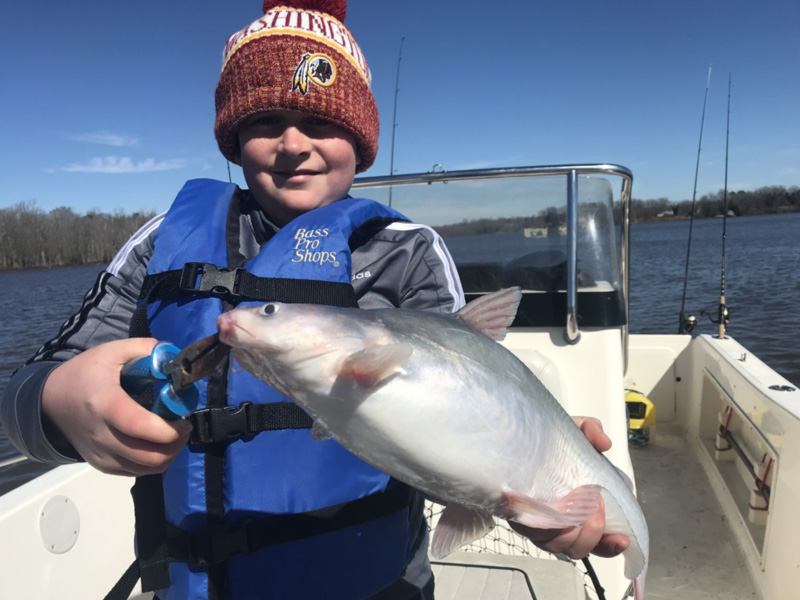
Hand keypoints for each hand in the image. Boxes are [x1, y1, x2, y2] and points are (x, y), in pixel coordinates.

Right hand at [42, 338, 191, 476]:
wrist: (50, 402)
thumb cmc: (84, 374)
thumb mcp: (112, 351)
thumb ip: (145, 349)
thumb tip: (174, 357)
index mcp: (105, 404)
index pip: (138, 426)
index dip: (168, 429)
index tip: (184, 419)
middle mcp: (102, 435)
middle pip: (148, 455)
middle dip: (176, 443)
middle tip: (184, 426)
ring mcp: (101, 455)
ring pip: (147, 468)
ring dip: (170, 455)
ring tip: (175, 435)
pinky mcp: (102, 465)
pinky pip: (137, 472)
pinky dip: (155, 462)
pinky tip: (159, 444)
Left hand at [509, 416, 629, 558]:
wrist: (516, 437)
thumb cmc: (549, 442)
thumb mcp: (574, 431)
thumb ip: (591, 431)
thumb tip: (603, 443)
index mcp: (583, 511)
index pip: (601, 542)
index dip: (611, 545)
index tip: (622, 538)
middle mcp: (562, 523)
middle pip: (578, 547)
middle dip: (591, 534)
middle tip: (596, 509)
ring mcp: (539, 522)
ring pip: (557, 545)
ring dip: (570, 533)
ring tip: (575, 508)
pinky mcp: (518, 517)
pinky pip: (531, 532)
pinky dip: (541, 526)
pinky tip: (546, 510)